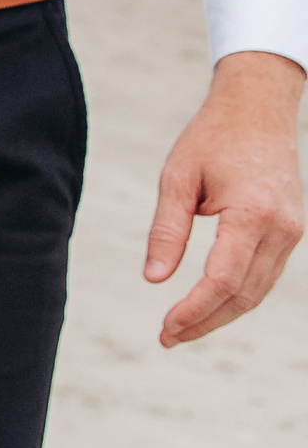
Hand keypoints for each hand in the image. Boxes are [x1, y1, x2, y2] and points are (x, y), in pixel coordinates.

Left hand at [145, 50, 305, 346]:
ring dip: (220, 314)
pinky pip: (265, 275)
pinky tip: (207, 306)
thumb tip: (154, 279)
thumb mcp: (177, 180)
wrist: (258, 108)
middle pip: (244, 294)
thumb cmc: (212, 139)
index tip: (165, 328)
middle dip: (204, 322)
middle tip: (166, 339)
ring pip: (257, 290)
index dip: (194, 310)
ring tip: (180, 329)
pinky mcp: (290, 229)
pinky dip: (237, 296)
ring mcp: (292, 229)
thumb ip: (166, 231)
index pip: (223, 280)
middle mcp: (281, 227)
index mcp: (252, 213)